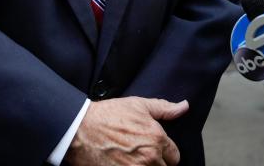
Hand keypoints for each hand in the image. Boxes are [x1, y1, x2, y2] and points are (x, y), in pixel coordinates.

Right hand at [65, 96, 188, 165]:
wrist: (79, 130)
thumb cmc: (107, 115)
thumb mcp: (138, 105)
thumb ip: (164, 108)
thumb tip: (184, 107)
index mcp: (156, 139)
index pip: (175, 157)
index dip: (165, 153)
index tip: (154, 150)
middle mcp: (149, 158)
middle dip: (155, 163)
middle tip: (139, 155)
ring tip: (131, 160)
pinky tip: (123, 164)